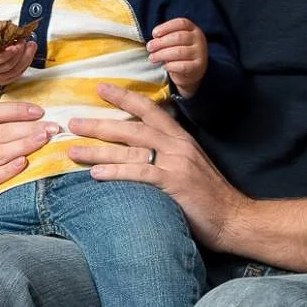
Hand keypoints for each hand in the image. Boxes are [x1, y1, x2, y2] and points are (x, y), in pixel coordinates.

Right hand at [0, 34, 36, 88]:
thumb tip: (13, 29)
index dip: (6, 54)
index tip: (15, 46)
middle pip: (7, 66)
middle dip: (19, 53)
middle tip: (25, 42)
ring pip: (15, 72)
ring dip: (26, 58)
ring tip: (31, 46)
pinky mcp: (4, 81)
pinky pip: (17, 75)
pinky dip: (25, 65)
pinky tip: (29, 55)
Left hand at [66, 83, 245, 249]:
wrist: (234, 218)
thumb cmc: (209, 196)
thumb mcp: (189, 165)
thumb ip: (167, 153)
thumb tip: (139, 150)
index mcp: (180, 138)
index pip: (149, 109)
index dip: (124, 97)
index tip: (100, 88)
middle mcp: (177, 146)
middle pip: (132, 127)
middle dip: (100, 124)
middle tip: (73, 122)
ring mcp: (176, 164)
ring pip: (130, 151)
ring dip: (98, 150)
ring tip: (73, 150)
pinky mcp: (174, 184)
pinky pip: (140, 174)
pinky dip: (116, 173)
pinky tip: (95, 174)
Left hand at [147, 18, 207, 97]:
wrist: (192, 72)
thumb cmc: (179, 53)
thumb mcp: (175, 42)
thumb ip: (167, 38)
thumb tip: (153, 42)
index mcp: (193, 29)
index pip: (181, 23)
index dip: (166, 27)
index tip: (154, 34)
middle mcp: (199, 39)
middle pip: (178, 37)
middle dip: (161, 42)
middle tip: (149, 47)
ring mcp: (200, 53)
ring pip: (179, 52)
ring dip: (162, 54)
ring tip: (152, 58)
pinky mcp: (198, 66)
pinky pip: (182, 66)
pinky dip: (170, 66)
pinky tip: (164, 66)